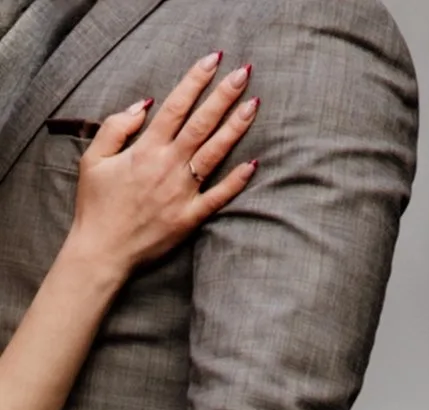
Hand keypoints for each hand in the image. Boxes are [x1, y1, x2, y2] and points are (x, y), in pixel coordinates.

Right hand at [62, 52, 260, 279]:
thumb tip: (142, 105)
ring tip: (254, 104)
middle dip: (224, 95)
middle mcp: (169, 165)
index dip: (195, 81)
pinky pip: (220, 196)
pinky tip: (255, 162)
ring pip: (216, 152)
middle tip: (244, 73)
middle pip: (202, 123)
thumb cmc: (96, 204)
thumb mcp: (94, 159)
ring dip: (236, 127)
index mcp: (145, 149)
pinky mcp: (193, 216)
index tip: (213, 60)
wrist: (103, 250)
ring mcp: (184, 191)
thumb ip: (116, 128)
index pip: (176, 106)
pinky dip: (237, 180)